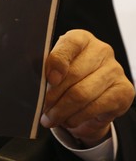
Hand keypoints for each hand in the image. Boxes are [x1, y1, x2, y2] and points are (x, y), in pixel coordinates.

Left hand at [41, 30, 134, 146]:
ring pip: (83, 94)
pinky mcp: (124, 91)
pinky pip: (96, 107)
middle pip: (74, 74)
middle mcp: (101, 50)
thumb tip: (36, 85)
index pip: (70, 44)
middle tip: (42, 108)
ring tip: (50, 119)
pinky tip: (68, 121)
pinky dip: (77, 117)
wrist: (93, 93)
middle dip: (53, 95)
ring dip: (62, 110)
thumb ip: (46, 70)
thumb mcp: (54, 67)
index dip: (58, 62)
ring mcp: (115, 70)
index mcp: (81, 38)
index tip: (50, 79)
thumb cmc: (67, 75)